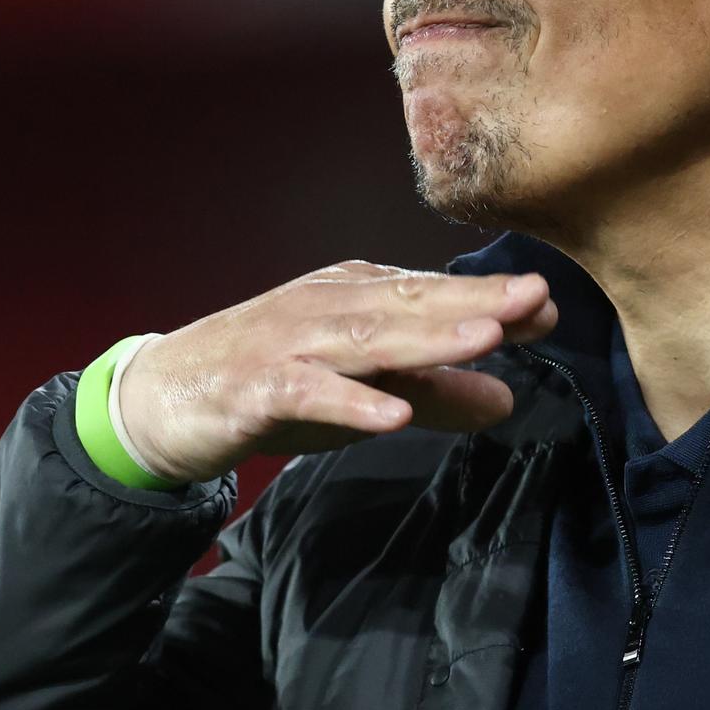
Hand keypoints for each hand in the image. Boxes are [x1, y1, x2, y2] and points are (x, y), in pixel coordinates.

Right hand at [115, 261, 558, 483]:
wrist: (162, 397)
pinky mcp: (256, 387)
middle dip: (474, 302)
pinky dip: (351, 401)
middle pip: (409, 305)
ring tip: (486, 340)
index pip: (433, 296)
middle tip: (535, 298)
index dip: (489, 300)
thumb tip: (508, 397)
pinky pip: (308, 392)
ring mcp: (290, 343)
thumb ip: (436, 391)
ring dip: (427, 339)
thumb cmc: (273, 382)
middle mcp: (326, 307)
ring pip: (367, 338)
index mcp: (355, 297)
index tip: (548, 305)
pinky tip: (394, 413)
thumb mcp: (365, 389)